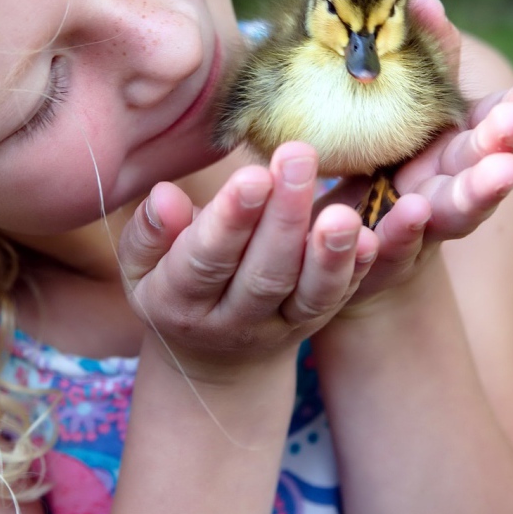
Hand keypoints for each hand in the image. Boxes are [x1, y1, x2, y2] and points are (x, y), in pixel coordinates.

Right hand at [119, 143, 380, 379]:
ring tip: (343, 212)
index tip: (253, 174)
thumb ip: (150, 233)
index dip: (230, 219)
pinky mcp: (312, 322)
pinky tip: (371, 238)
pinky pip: (336, 299)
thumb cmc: (173, 284)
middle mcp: (231, 320)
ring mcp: (277, 325)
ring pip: (308, 294)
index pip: (206, 258)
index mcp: (179, 299)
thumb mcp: (141, 266)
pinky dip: (355, 271)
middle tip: (300, 157)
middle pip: (263, 272)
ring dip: (329, 253)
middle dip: (284, 217)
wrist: (213, 356)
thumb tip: (164, 196)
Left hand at [335, 0, 512, 303]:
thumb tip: (424, 1)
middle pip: (488, 163)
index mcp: (465, 142)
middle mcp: (456, 184)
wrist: (348, 234)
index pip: (505, 121)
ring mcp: (428, 223)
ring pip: (458, 209)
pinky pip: (397, 244)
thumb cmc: (387, 152)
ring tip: (502, 170)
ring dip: (482, 190)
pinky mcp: (389, 254)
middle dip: (505, 141)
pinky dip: (407, 230)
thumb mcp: (408, 101)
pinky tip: (413, 211)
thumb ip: (426, 58)